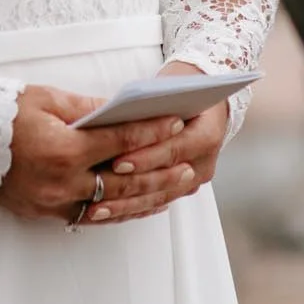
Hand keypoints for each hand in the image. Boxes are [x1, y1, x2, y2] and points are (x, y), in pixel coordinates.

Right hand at [0, 84, 195, 225]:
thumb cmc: (2, 114)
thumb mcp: (45, 100)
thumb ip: (86, 109)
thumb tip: (120, 110)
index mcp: (63, 149)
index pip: (119, 140)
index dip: (150, 131)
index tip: (175, 121)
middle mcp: (61, 182)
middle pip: (123, 183)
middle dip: (159, 173)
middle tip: (187, 167)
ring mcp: (54, 203)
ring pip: (112, 207)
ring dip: (146, 198)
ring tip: (174, 188)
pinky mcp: (46, 214)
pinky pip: (91, 216)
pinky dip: (119, 211)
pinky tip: (140, 205)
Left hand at [73, 61, 229, 226]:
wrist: (203, 100)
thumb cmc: (181, 91)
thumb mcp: (167, 90)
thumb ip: (147, 110)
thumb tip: (111, 121)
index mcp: (207, 135)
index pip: (173, 150)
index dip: (144, 159)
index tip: (116, 163)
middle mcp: (204, 162)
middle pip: (164, 180)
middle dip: (129, 185)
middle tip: (99, 188)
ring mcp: (194, 179)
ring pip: (157, 197)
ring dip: (125, 205)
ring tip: (96, 209)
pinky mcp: (182, 189)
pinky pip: (154, 202)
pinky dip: (130, 208)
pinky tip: (108, 213)